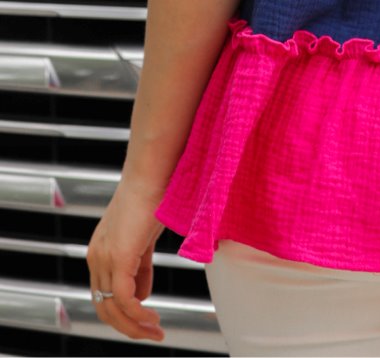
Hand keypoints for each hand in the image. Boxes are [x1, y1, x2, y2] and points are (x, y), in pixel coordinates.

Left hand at [86, 177, 167, 342]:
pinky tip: (152, 318)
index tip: (148, 323)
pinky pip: (123, 298)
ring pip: (112, 308)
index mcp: (101, 252)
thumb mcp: (145, 238)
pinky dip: (137, 314)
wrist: (154, 171)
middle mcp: (96, 257)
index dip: (125, 315)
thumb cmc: (154, 194)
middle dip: (129, 327)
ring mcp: (104, 257)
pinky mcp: (118, 257)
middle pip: (104, 308)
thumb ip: (141, 267)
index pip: (105, 296)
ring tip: (156, 331)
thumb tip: (142, 295)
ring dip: (135, 326)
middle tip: (153, 334)